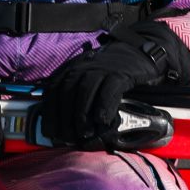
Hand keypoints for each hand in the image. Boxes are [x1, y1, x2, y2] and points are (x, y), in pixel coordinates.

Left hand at [40, 23, 189, 150]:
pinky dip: (103, 106)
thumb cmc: (110, 72)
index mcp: (72, 68)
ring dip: (81, 114)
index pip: (53, 91)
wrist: (137, 52)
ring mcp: (101, 68)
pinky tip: (102, 121)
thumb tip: (62, 124)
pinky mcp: (120, 73)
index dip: (51, 113)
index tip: (51, 132)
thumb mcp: (87, 78)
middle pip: (67, 93)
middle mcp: (83, 66)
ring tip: (84, 133)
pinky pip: (108, 90)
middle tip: (68, 138)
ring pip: (84, 91)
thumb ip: (74, 95)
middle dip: (65, 118)